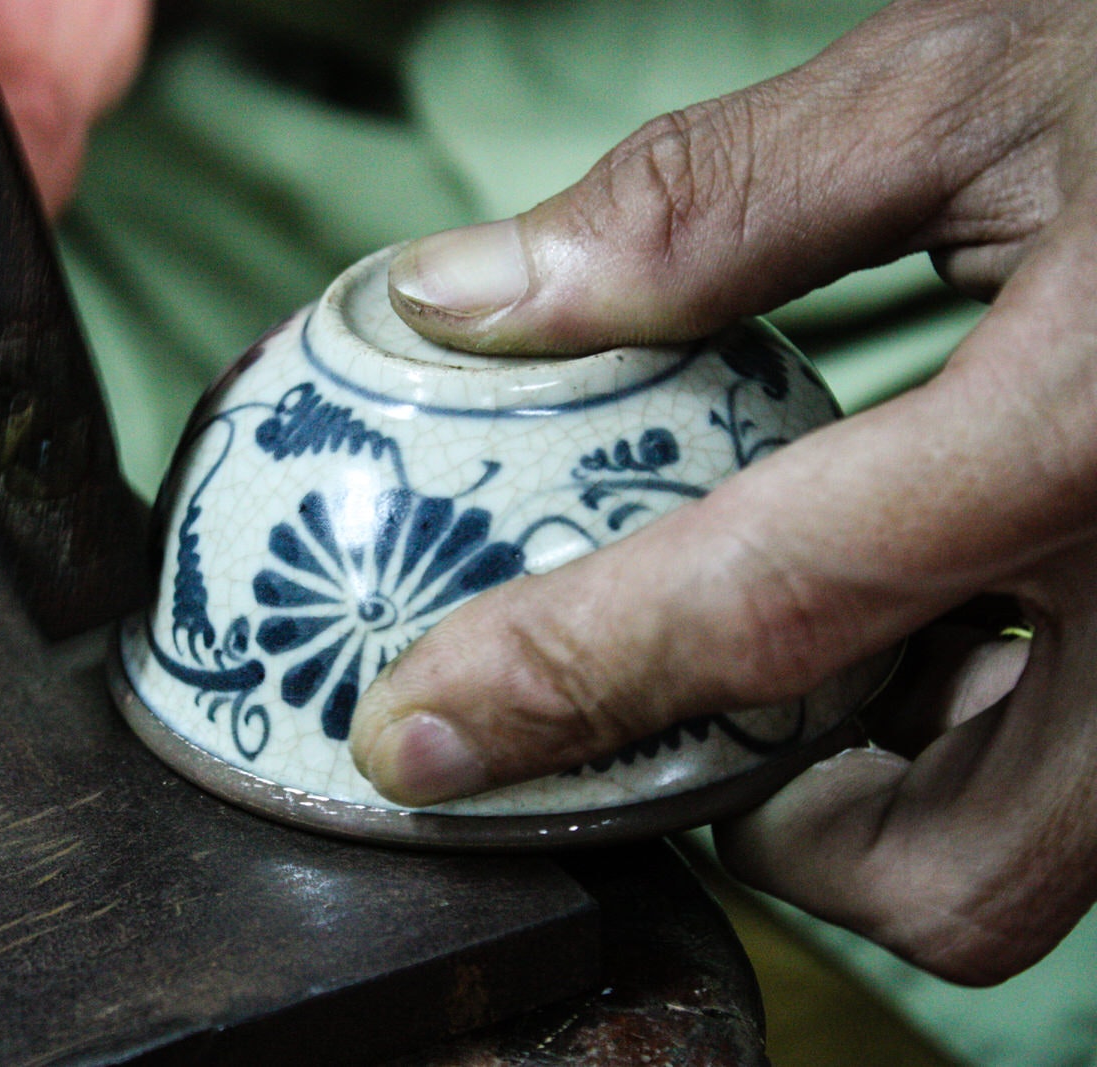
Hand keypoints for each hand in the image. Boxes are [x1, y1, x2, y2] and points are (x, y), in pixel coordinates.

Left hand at [349, 0, 1096, 984]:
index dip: (560, 685)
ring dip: (874, 796)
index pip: (767, 607)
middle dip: (764, 819)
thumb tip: (462, 301)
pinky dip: (966, 746)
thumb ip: (708, 206)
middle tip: (673, 697)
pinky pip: (1086, 792)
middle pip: (943, 866)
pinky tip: (924, 614)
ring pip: (1030, 867)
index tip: (415, 738)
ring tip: (809, 644)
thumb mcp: (974, 86)